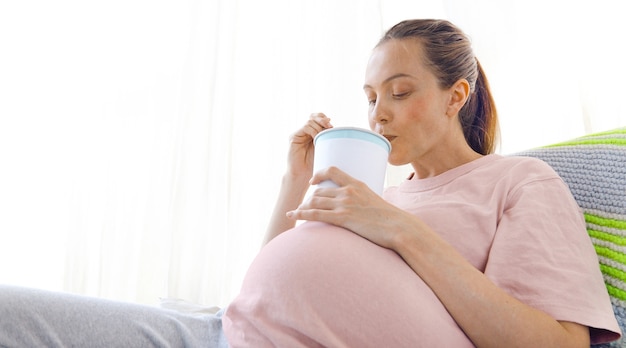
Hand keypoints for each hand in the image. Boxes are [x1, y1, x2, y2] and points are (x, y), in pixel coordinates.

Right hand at [286, 113, 332, 178]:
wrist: (303, 176)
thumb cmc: (315, 165)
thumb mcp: (325, 148)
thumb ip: (327, 137)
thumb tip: (333, 124)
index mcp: (312, 132)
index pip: (318, 118)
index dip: (324, 118)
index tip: (332, 126)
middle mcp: (305, 131)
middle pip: (313, 116)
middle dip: (322, 119)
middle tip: (330, 126)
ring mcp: (299, 134)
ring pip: (310, 121)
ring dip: (319, 127)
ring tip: (323, 137)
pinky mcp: (293, 137)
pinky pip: (305, 128)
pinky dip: (313, 131)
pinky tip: (316, 139)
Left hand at [287, 166, 414, 248]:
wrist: (398, 227)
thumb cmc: (390, 218)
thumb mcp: (375, 201)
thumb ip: (363, 199)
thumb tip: (358, 206)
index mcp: (357, 184)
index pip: (332, 170)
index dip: (319, 174)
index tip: (313, 181)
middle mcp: (348, 191)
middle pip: (320, 191)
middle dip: (309, 198)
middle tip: (304, 206)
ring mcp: (344, 204)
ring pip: (314, 201)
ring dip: (302, 207)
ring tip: (296, 212)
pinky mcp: (342, 218)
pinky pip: (315, 214)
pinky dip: (301, 214)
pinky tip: (293, 215)